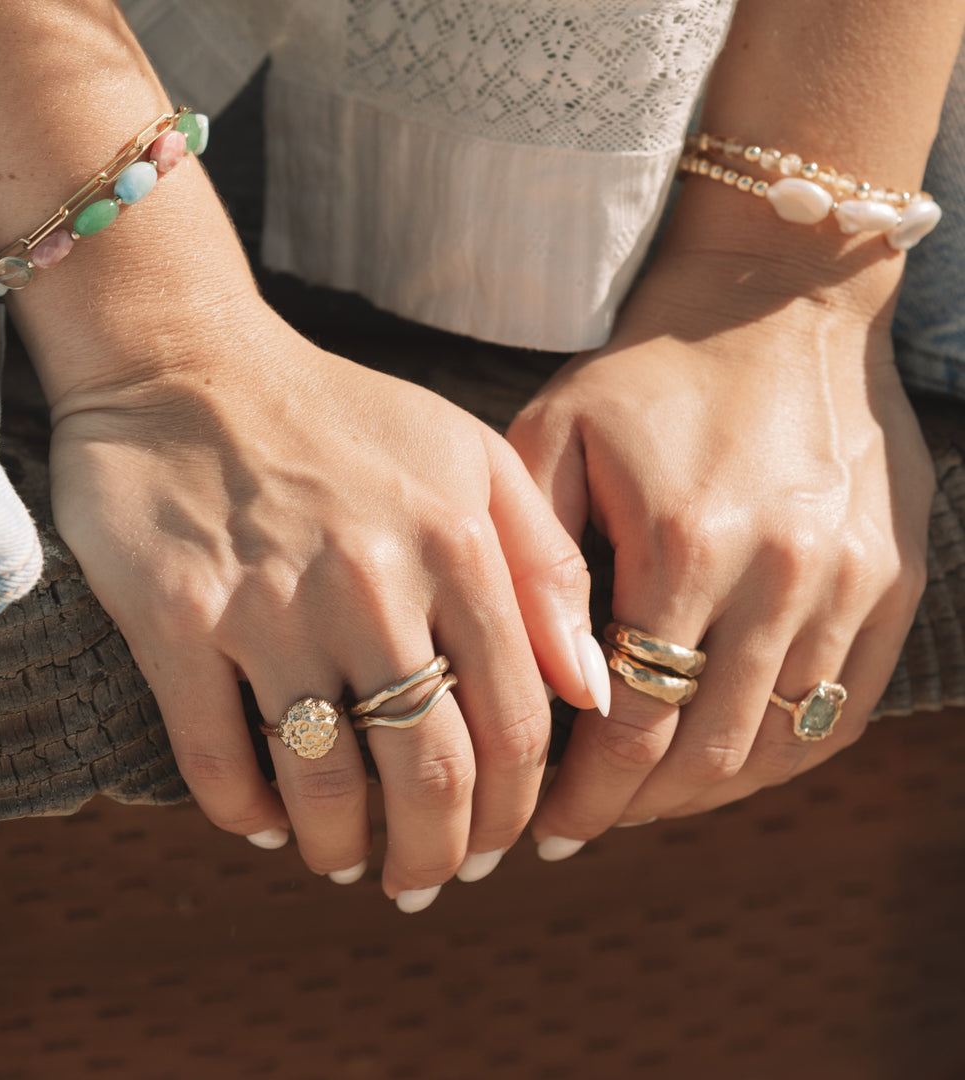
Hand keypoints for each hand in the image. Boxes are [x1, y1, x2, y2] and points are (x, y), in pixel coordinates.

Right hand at [47, 312, 601, 906]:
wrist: (189, 367)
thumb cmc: (343, 418)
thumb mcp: (471, 458)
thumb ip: (544, 566)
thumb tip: (589, 691)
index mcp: (455, 542)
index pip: (513, 724)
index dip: (514, 807)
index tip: (499, 842)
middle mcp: (370, 580)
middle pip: (429, 774)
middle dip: (437, 855)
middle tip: (424, 879)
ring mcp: (267, 603)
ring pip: (324, 783)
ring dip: (342, 849)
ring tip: (346, 861)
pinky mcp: (175, 619)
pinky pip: (217, 758)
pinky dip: (245, 812)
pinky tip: (266, 822)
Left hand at [507, 246, 932, 849]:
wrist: (777, 302)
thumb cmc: (647, 374)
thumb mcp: (556, 436)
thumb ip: (546, 565)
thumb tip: (566, 691)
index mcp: (687, 539)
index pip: (635, 722)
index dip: (588, 794)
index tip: (547, 826)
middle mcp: (782, 571)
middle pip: (708, 750)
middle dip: (636, 807)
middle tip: (584, 823)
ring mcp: (851, 580)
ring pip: (780, 744)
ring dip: (705, 792)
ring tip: (646, 800)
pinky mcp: (891, 580)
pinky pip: (843, 709)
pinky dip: (781, 755)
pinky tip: (727, 761)